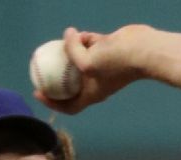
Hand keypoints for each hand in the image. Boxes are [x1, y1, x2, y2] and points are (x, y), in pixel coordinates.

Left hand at [35, 25, 150, 114]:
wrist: (143, 50)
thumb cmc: (116, 63)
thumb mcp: (86, 61)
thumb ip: (71, 50)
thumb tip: (66, 35)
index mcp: (93, 94)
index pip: (69, 106)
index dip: (52, 102)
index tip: (38, 91)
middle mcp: (97, 82)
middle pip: (71, 83)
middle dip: (57, 74)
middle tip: (43, 65)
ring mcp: (103, 66)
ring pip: (80, 60)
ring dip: (70, 52)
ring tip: (62, 44)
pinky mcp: (108, 51)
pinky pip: (90, 45)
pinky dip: (84, 40)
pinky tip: (80, 33)